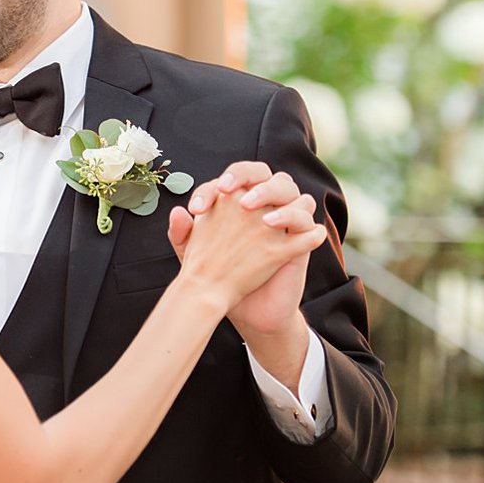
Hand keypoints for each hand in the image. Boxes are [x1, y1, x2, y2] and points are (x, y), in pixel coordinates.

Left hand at [169, 162, 319, 390]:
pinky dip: (294, 218)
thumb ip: (183, 234)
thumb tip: (177, 212)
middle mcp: (263, 206)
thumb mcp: (196, 257)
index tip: (196, 208)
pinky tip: (273, 226)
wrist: (247, 309)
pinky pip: (307, 220)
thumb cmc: (223, 276)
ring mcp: (284, 221)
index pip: (228, 180)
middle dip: (245, 176)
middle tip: (227, 192)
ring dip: (271, 191)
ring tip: (250, 208)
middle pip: (263, 173)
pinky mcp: (301, 241)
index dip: (211, 189)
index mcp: (238, 202)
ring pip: (289, 188)